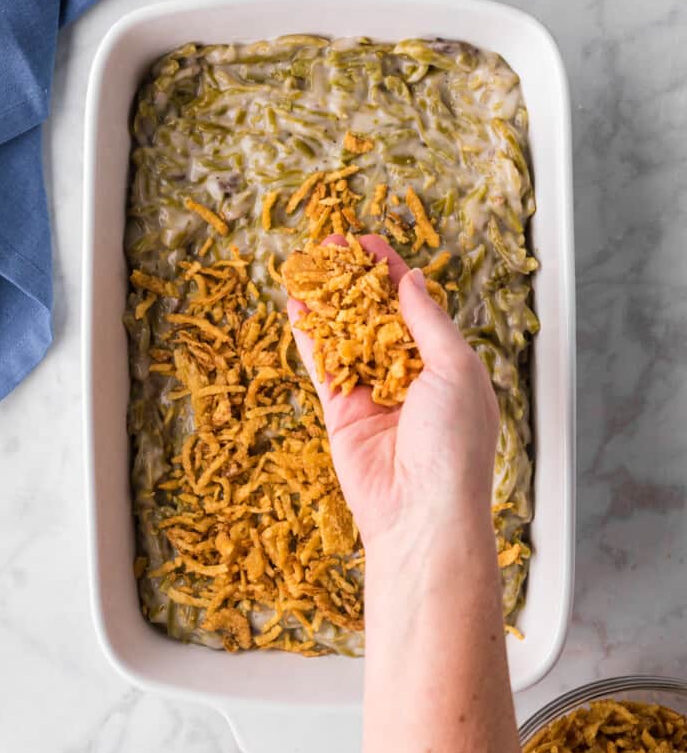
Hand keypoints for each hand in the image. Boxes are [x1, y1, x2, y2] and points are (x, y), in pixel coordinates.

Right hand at [287, 234, 498, 550]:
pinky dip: (309, 336)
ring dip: (327, 300)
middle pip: (375, 314)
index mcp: (446, 363)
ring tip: (306, 265)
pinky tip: (295, 306)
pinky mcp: (341, 412)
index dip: (390, 271)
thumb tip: (411, 280)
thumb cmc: (455, 443)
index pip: (415, 305)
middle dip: (353, 279)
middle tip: (330, 246)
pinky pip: (323, 365)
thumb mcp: (456, 368)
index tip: (367, 241)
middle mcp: (408, 374)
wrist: (423, 511)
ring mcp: (372, 392)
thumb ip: (428, 321)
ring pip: (345, 335)